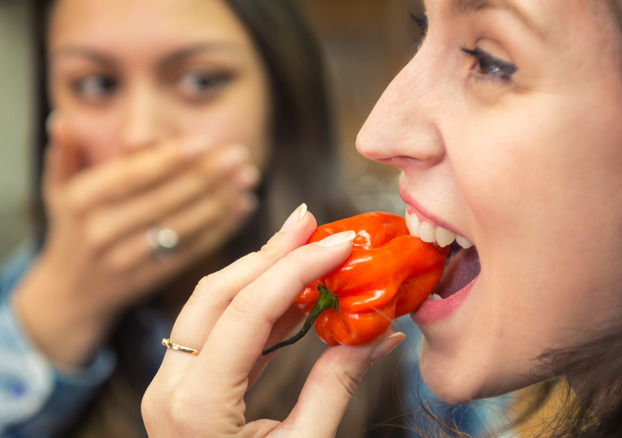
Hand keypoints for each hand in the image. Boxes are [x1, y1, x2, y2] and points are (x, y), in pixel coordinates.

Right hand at [12, 115, 256, 367]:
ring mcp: (126, 259)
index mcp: (81, 201)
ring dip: (220, 201)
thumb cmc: (72, 228)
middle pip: (163, 199)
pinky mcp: (150, 279)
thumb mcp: (57, 190)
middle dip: (205, 176)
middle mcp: (100, 231)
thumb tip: (61, 120)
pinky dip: (219, 229)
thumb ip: (63, 155)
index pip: (132, 176)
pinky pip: (190, 251)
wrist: (70, 294)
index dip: (168, 159)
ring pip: (181, 226)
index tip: (203, 142)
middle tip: (238, 155)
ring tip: (247, 179)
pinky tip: (242, 208)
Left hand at [141, 205, 404, 436]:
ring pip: (209, 305)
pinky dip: (255, 306)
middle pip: (217, 293)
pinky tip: (293, 294)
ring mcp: (167, 386)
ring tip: (310, 249)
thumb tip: (381, 334)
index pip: (247, 311)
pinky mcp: (179, 388)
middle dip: (270, 253)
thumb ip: (337, 386)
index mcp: (196, 407)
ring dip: (261, 273)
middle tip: (315, 223)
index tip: (340, 242)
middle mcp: (170, 387)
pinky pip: (213, 330)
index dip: (297, 268)